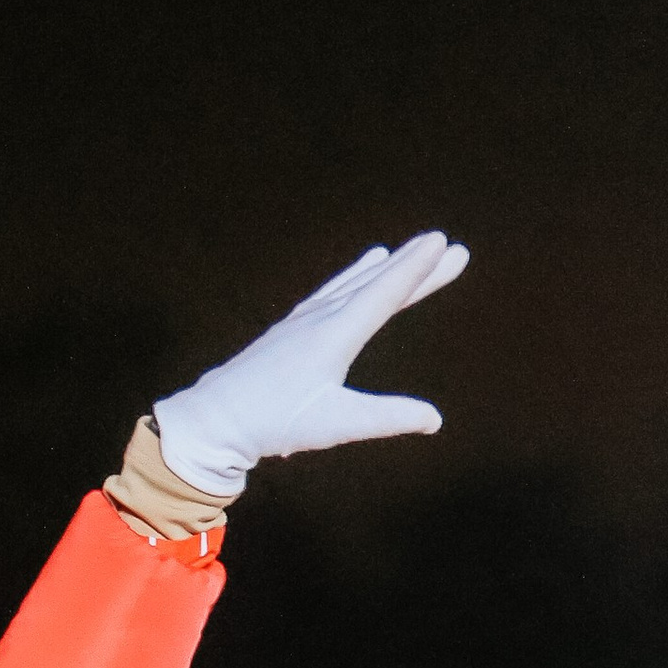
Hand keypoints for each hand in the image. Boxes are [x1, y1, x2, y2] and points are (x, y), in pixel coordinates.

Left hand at [151, 234, 468, 503]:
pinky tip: (354, 277)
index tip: (442, 242)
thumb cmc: (275, 421)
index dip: (417, 269)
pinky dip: (350, 279)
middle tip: (450, 247)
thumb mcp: (336, 424)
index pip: (386, 293)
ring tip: (402, 252)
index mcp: (336, 333)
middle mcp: (322, 317)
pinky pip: (331, 293)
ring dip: (384, 270)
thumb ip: (386, 418)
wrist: (216, 416)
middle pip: (377, 283)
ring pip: (353, 285)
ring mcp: (304, 320)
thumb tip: (435, 420)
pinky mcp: (290, 330)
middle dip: (415, 266)